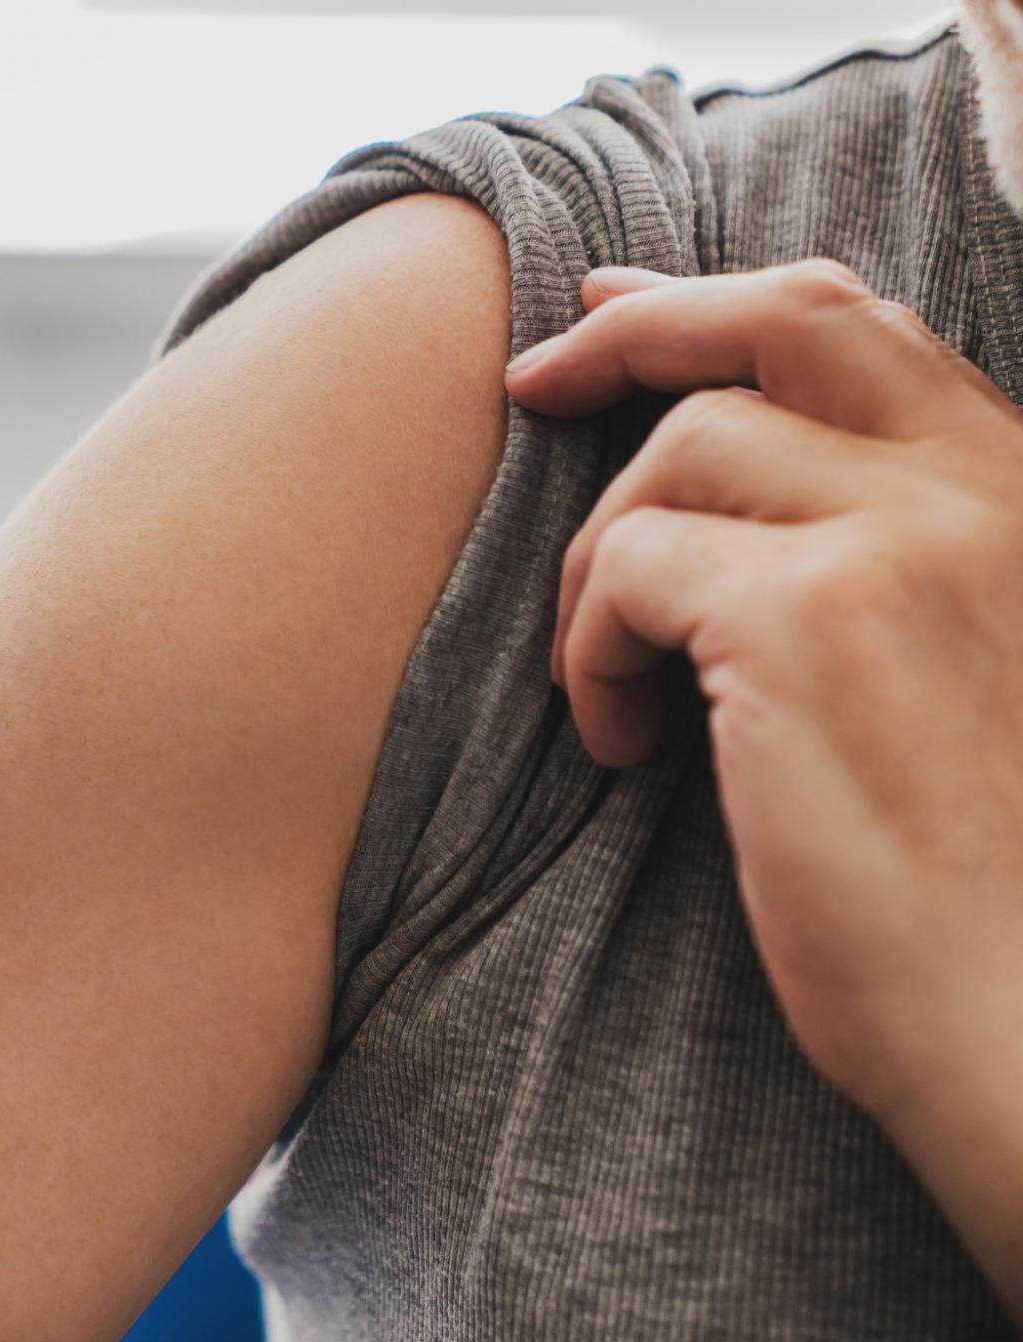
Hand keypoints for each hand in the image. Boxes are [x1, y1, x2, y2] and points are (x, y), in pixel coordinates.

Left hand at [506, 261, 1022, 1315]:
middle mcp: (974, 488)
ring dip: (600, 564)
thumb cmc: (975, 880)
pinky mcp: (808, 621)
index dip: (717, 299)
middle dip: (631, 329)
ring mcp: (898, 540)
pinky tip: (617, 746)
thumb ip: (877, 556)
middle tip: (529, 383)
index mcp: (1014, 493)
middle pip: (773, 321)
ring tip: (610, 688)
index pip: (857, 324)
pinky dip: (587, 650)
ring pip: (676, 458)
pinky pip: (628, 571)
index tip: (611, 306)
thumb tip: (717, 478)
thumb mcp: (958, 669)